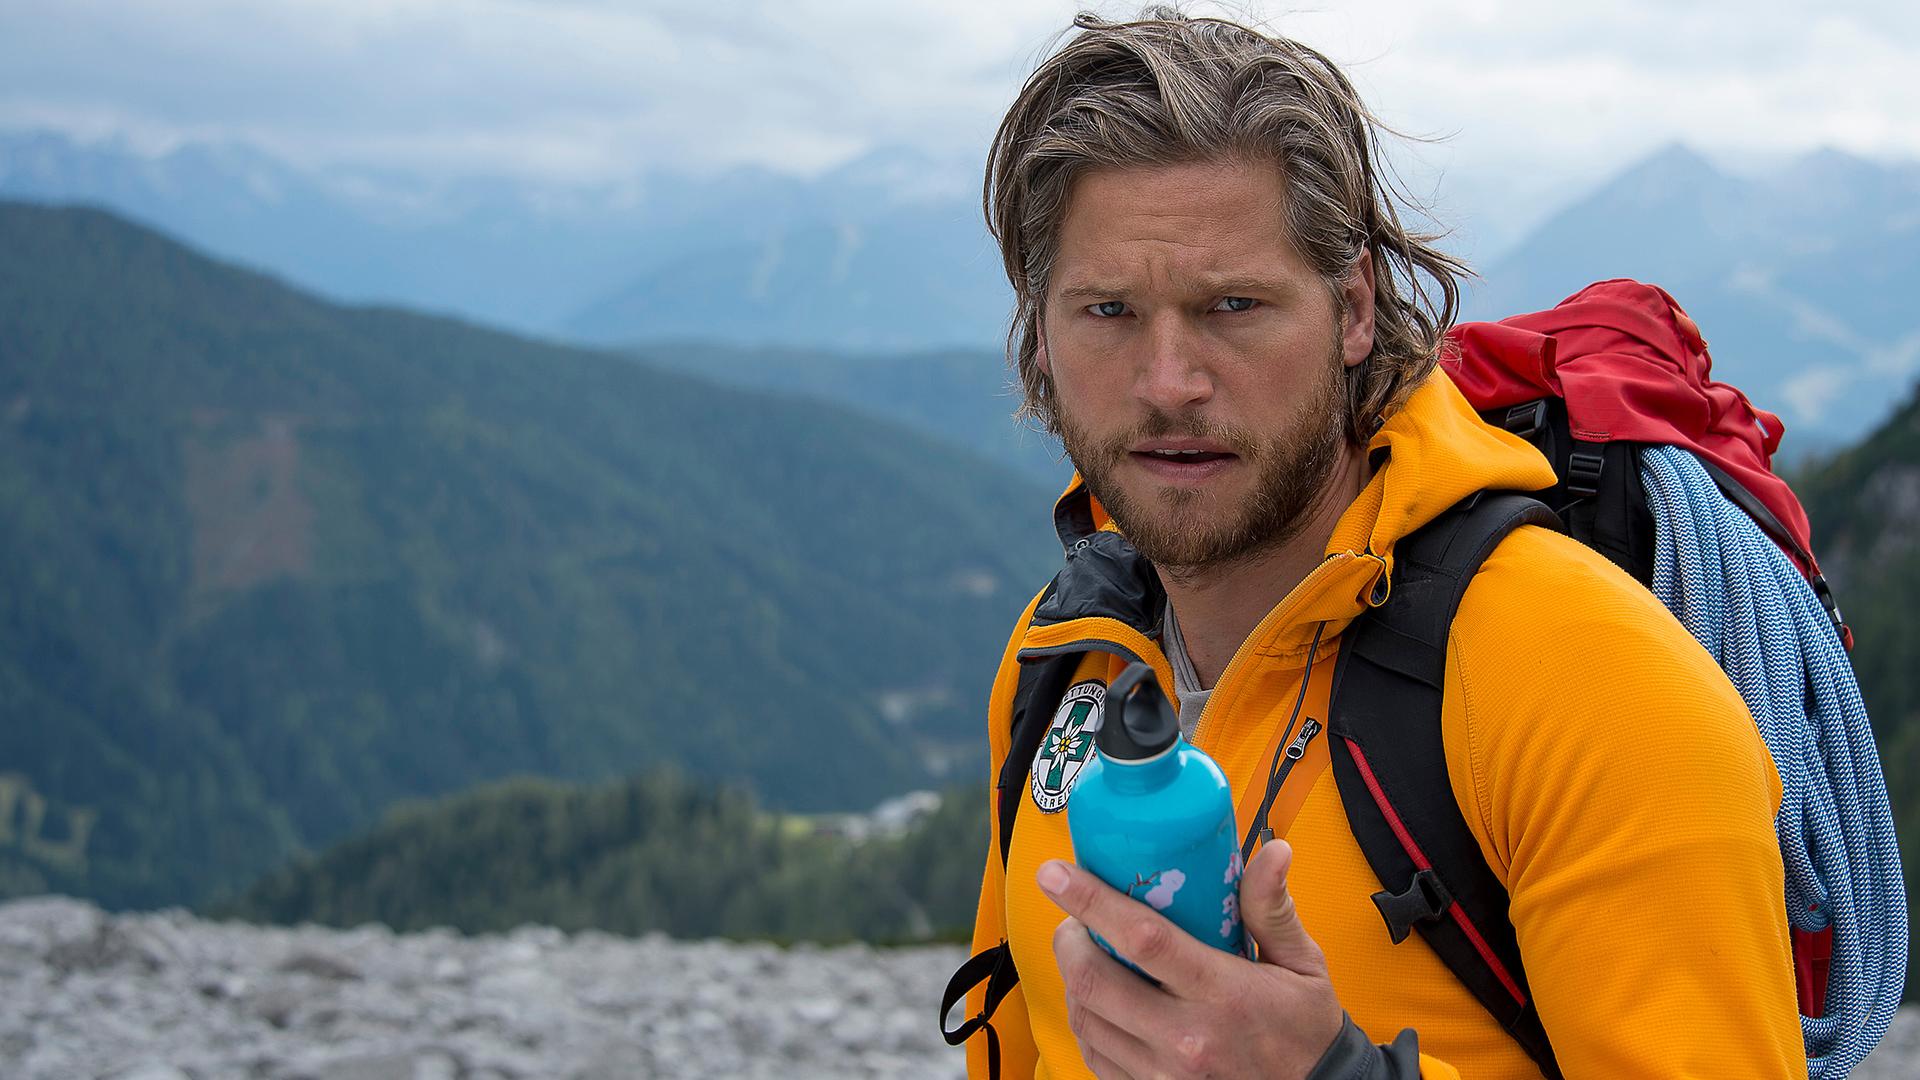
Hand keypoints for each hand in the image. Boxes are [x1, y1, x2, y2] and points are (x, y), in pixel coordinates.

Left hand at [1043, 839, 1343, 1078]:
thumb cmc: (1305, 1030)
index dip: (1091, 901)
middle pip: (1095, 980)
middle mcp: (1187, 1038)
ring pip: (1086, 1020)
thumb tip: (1273, 850)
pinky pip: (1095, 1057)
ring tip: (1088, 956)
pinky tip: (1102, 1002)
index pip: (1143, 939)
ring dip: (1074, 980)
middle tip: (1075, 920)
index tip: (1056, 873)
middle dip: (1069, 940)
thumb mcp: (1302, 966)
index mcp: (1224, 994)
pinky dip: (1088, 1022)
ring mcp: (1165, 1075)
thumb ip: (1273, 909)